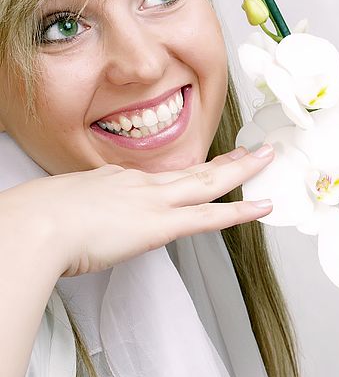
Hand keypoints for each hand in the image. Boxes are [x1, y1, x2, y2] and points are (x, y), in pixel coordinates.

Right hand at [1, 144, 273, 276]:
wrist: (35, 225)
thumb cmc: (38, 218)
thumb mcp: (63, 206)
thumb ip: (82, 210)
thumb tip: (80, 221)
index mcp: (118, 180)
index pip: (166, 176)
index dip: (191, 171)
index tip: (205, 166)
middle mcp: (142, 184)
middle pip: (194, 169)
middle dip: (226, 160)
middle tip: (252, 151)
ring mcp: (154, 201)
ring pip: (209, 182)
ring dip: (241, 171)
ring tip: (266, 161)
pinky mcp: (160, 225)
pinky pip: (210, 217)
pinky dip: (239, 212)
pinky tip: (260, 208)